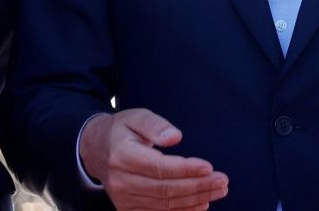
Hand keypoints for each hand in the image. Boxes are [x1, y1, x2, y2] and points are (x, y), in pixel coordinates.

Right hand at [79, 109, 227, 210]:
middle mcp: (121, 181)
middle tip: (223, 180)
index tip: (209, 167)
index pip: (158, 167)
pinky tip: (202, 205)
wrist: (95, 150)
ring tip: (219, 191)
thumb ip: (155, 124)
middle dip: (197, 186)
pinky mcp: (127, 207)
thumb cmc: (122, 130)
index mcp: (122, 156)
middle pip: (164, 188)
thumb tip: (175, 137)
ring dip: (194, 199)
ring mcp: (123, 198)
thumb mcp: (136, 117)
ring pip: (163, 204)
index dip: (185, 170)